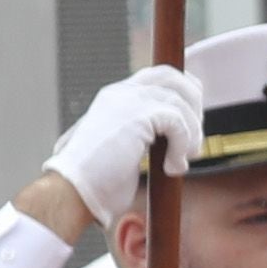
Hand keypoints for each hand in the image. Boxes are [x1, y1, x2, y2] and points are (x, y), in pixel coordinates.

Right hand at [39, 59, 204, 228]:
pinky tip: (171, 166)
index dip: (185, 94)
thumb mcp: (126, 148)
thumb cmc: (97, 181)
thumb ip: (147, 134)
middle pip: (173, 77)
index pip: (159, 77)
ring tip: (181, 160)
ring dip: (191, 134)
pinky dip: (182, 145)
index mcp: (116, 98)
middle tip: (193, 142)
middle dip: (194, 106)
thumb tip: (180, 140)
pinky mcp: (134, 116)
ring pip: (179, 101)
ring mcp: (126, 101)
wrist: (72, 191)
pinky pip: (177, 120)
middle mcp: (121, 93)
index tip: (194, 123)